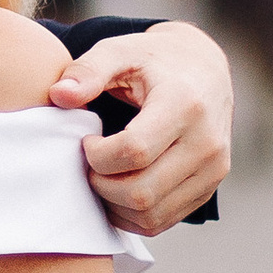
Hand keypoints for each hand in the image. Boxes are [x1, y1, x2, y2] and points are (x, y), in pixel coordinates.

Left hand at [48, 19, 232, 233]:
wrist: (204, 70)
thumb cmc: (153, 60)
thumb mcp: (120, 51)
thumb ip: (88, 70)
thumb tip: (59, 96)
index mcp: (185, 104)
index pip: (134, 152)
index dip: (97, 154)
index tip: (86, 140)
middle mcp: (207, 142)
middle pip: (141, 192)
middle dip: (100, 184)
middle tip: (89, 163)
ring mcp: (213, 170)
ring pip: (151, 215)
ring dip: (113, 203)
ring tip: (101, 174)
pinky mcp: (209, 188)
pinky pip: (162, 221)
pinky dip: (130, 215)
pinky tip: (116, 188)